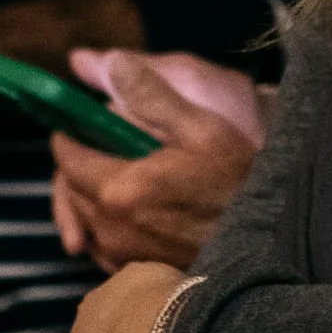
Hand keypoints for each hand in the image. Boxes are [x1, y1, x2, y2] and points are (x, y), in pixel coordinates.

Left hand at [50, 51, 264, 271]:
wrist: (265, 236)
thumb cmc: (235, 178)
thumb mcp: (199, 126)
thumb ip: (150, 94)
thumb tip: (112, 61)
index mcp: (119, 189)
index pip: (67, 158)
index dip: (69, 135)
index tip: (78, 122)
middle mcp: (111, 227)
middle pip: (69, 191)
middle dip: (76, 164)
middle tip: (96, 143)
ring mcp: (121, 255)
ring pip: (82, 219)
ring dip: (87, 196)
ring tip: (112, 172)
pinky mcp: (132, 271)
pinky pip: (99, 244)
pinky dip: (102, 224)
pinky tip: (126, 209)